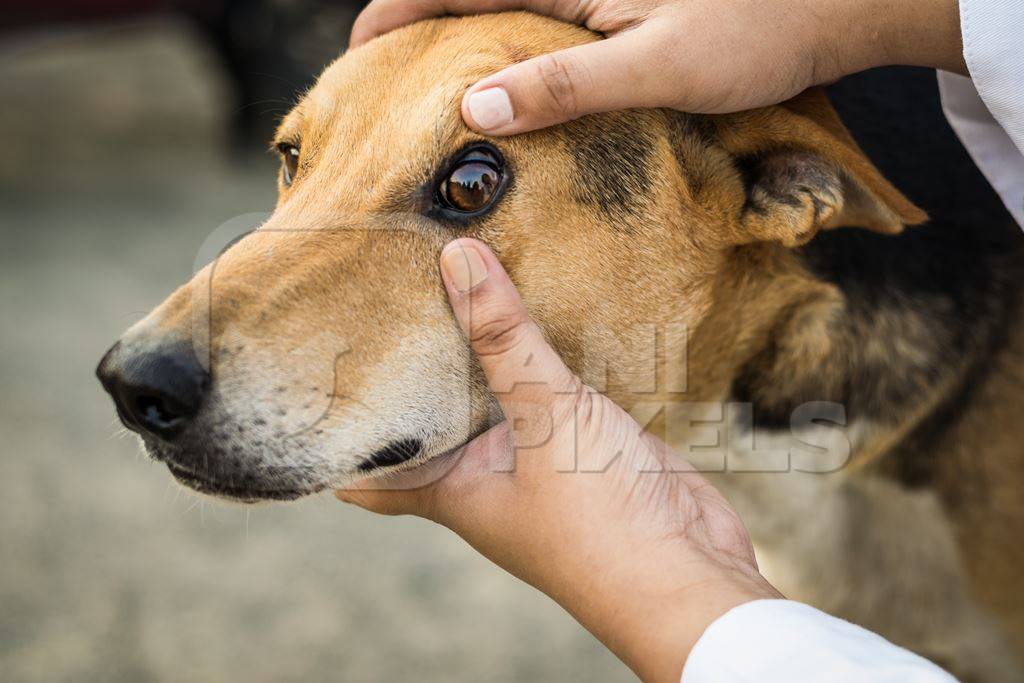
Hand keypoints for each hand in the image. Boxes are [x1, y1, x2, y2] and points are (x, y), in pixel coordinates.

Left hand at [337, 239, 779, 682]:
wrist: (691, 578)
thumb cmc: (601, 527)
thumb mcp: (545, 421)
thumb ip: (503, 340)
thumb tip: (456, 258)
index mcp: (451, 487)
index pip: (370, 466)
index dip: (340, 424)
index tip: (313, 366)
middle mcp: (485, 473)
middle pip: (431, 412)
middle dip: (412, 363)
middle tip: (383, 295)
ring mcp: (536, 458)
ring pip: (494, 397)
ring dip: (479, 353)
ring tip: (450, 281)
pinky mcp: (585, 442)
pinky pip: (550, 392)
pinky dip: (541, 356)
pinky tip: (539, 307)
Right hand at [350, 0, 965, 134]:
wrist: (837, 2)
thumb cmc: (758, 31)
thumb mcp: (658, 66)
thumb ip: (564, 84)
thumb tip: (472, 107)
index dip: (398, 9)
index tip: (357, 49)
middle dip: (420, 21)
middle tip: (386, 74)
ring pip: (508, 2)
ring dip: (464, 31)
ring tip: (432, 83)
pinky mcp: (622, 7)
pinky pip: (548, 21)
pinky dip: (513, 45)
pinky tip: (509, 82)